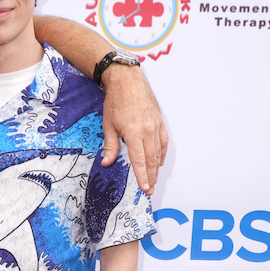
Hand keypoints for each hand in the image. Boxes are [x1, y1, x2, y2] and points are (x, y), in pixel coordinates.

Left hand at [100, 65, 167, 194]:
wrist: (127, 81)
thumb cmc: (116, 101)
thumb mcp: (108, 125)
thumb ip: (110, 146)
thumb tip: (106, 163)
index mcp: (134, 132)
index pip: (140, 160)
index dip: (142, 176)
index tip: (144, 188)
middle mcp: (148, 130)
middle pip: (151, 159)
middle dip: (151, 176)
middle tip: (150, 189)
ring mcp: (156, 125)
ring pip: (158, 152)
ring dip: (156, 168)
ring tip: (154, 180)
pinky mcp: (160, 121)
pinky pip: (163, 141)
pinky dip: (162, 153)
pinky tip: (159, 162)